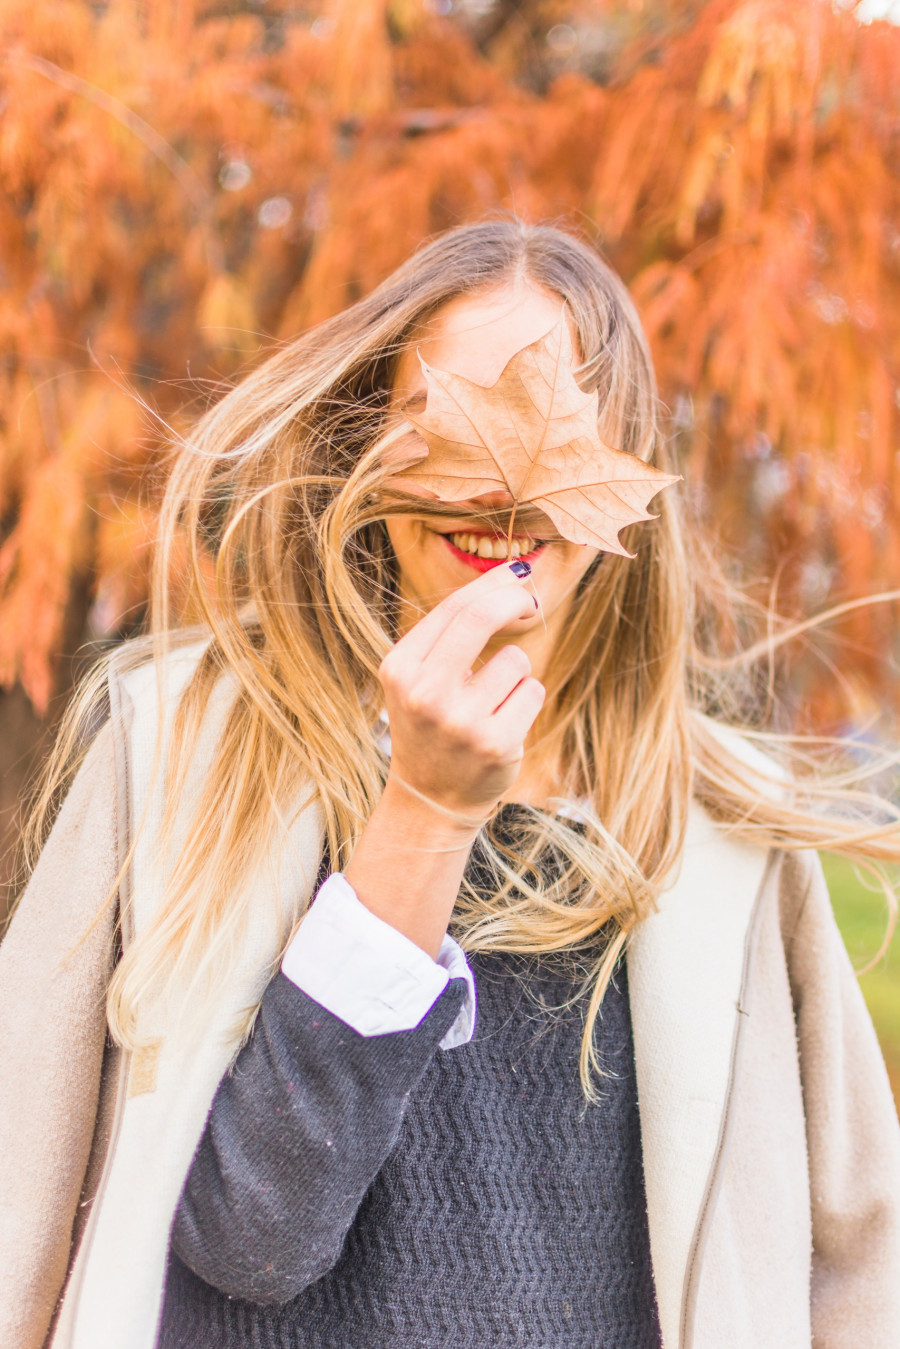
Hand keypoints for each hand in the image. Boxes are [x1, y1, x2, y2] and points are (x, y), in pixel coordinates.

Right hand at [377, 562, 544, 822]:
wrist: (430, 798)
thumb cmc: (432, 723)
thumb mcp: (420, 676)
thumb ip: (454, 630)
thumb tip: (513, 577)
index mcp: (400, 667)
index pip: (455, 606)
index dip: (495, 584)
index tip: (518, 577)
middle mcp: (425, 693)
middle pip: (481, 618)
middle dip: (515, 600)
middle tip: (530, 601)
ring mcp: (460, 721)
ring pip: (516, 659)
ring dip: (516, 673)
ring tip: (493, 700)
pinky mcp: (495, 744)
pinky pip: (532, 692)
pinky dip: (526, 701)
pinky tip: (503, 722)